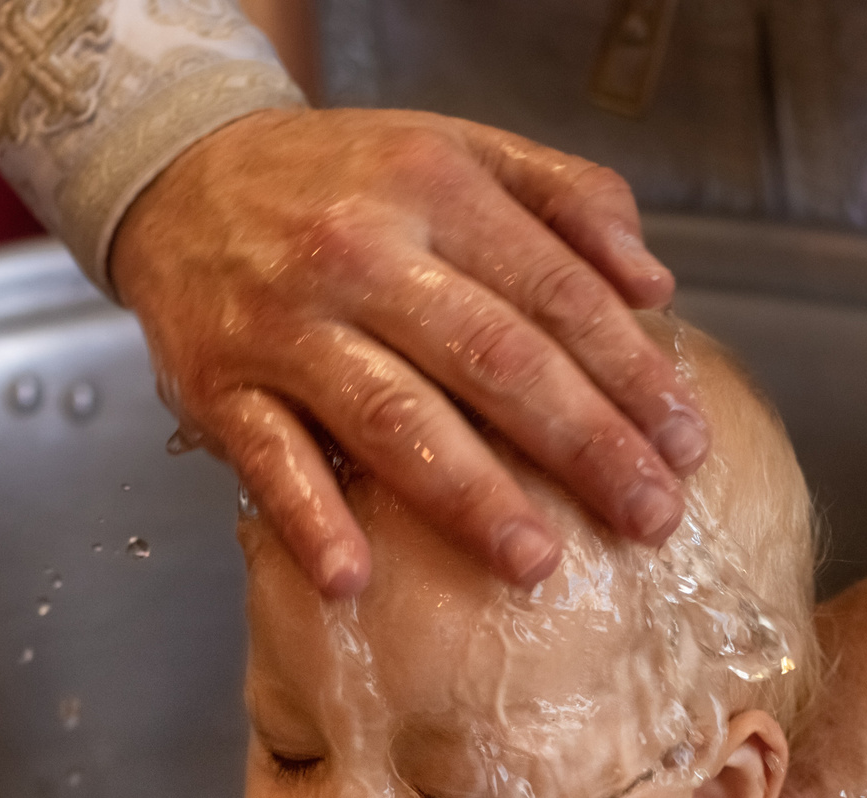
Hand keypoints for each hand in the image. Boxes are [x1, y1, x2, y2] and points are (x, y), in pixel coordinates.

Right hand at [110, 107, 708, 594]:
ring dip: (468, 495)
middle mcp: (359, 252)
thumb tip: (653, 285)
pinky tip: (354, 578)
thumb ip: (567, 199)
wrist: (179, 172)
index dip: (630, 372)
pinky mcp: (216, 384)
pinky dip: (309, 519)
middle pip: (492, 357)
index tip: (686, 442)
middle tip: (650, 516)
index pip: (555, 292)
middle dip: (582, 443)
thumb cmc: (342, 181)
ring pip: (391, 414)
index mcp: (434, 189)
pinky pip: (267, 459)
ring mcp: (283, 324)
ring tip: (536, 561)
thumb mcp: (458, 150)